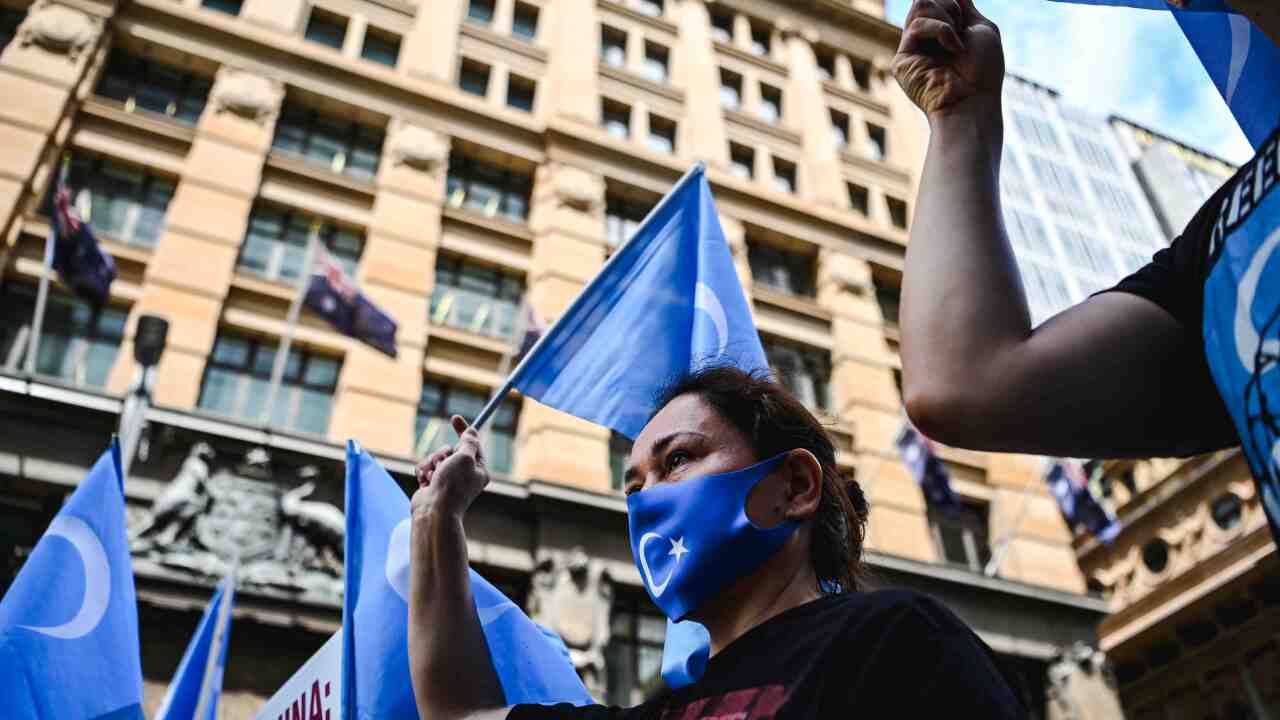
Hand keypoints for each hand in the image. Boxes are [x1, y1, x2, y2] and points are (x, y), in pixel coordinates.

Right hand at [411, 416, 489, 520]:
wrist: (433, 511)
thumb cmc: (452, 486)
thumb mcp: (465, 458)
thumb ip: (468, 443)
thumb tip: (472, 432)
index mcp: (478, 469)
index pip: (473, 444)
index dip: (464, 430)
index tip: (454, 417)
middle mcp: (464, 474)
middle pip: (451, 449)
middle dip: (442, 453)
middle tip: (443, 463)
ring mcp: (447, 480)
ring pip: (435, 457)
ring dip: (432, 463)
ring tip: (433, 476)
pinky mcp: (432, 484)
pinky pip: (425, 467)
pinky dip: (423, 471)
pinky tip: (425, 482)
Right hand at [893, 0, 1003, 118]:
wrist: (974, 100)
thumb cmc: (984, 71)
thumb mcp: (981, 28)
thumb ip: (965, 7)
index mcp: (942, 33)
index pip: (936, 0)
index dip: (948, 0)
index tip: (959, 13)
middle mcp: (925, 40)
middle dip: (950, 6)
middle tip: (962, 29)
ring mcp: (912, 49)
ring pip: (920, 5)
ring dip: (946, 17)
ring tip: (957, 42)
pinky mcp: (901, 60)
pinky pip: (916, 26)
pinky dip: (941, 30)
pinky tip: (952, 49)